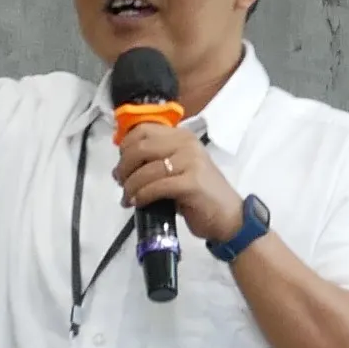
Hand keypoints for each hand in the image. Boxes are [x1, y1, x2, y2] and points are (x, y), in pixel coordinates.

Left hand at [113, 120, 246, 246]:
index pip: (143, 130)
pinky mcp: (192, 183)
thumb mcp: (179, 169)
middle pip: (141, 147)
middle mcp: (187, 144)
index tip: (121, 166)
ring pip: (147, 169)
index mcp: (182, 136)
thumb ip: (157, 160)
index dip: (125, 147)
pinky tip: (137, 203)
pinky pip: (157, 187)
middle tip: (120, 182)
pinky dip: (142, 196)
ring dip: (131, 186)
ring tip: (127, 198)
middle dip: (124, 167)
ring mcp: (191, 162)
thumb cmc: (200, 194)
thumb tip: (124, 165)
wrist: (228, 216)